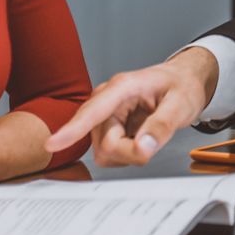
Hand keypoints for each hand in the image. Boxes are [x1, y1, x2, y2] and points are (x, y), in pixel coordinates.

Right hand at [46, 46, 219, 165]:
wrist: (182, 81)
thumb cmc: (181, 86)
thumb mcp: (182, 104)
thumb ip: (163, 126)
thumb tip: (143, 147)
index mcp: (122, 87)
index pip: (92, 112)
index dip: (71, 130)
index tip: (51, 144)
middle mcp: (106, 100)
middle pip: (105, 143)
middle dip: (130, 151)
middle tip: (154, 141)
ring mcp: (104, 115)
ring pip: (105, 152)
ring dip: (128, 153)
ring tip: (148, 134)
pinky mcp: (105, 128)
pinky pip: (110, 153)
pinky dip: (127, 152)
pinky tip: (140, 137)